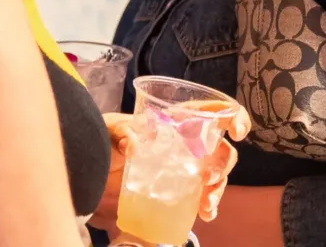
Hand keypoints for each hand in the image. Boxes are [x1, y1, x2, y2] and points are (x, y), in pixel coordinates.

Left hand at [91, 106, 251, 234]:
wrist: (89, 172)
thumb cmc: (103, 140)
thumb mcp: (110, 129)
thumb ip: (122, 131)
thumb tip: (136, 145)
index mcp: (176, 120)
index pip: (211, 111)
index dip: (232, 116)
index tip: (236, 132)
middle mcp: (187, 143)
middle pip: (220, 148)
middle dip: (223, 163)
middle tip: (208, 178)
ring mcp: (184, 169)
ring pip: (216, 175)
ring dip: (218, 188)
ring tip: (206, 203)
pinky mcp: (177, 191)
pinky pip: (201, 197)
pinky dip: (208, 206)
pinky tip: (205, 214)